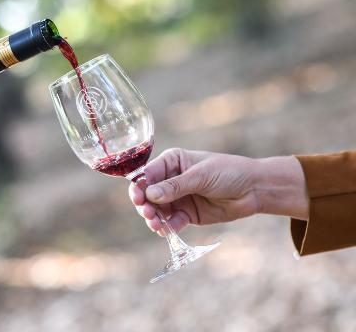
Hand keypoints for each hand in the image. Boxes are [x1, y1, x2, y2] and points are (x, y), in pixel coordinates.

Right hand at [128, 148, 308, 234]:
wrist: (254, 189)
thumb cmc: (228, 172)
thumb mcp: (200, 176)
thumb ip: (175, 186)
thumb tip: (150, 195)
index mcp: (171, 162)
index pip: (147, 174)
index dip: (139, 186)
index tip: (138, 198)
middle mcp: (170, 179)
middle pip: (148, 194)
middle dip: (145, 205)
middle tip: (148, 213)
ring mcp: (178, 198)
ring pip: (157, 210)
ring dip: (154, 218)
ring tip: (156, 225)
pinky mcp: (187, 214)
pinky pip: (171, 222)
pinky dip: (167, 227)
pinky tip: (166, 231)